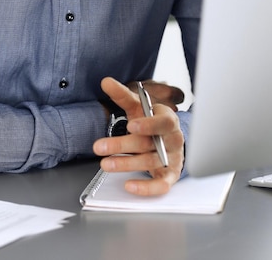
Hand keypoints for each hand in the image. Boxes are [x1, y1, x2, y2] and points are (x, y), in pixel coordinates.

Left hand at [93, 77, 183, 195]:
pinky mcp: (170, 176)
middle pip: (149, 143)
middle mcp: (172, 139)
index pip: (163, 121)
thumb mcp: (138, 107)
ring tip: (105, 164)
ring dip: (125, 164)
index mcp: (167, 119)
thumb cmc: (152, 121)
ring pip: (150, 162)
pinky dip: (147, 188)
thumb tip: (105, 81)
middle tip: (99, 147)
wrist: (168, 139)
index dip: (148, 124)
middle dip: (122, 146)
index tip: (131, 125)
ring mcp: (172, 158)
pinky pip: (161, 185)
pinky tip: (129, 186)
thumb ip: (122, 95)